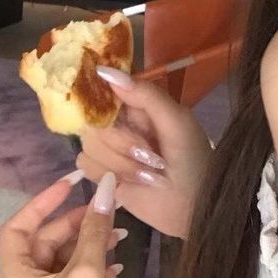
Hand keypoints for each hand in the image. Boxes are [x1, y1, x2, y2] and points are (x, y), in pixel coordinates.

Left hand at [0, 171, 122, 277]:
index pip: (18, 226)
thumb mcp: (85, 272)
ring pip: (66, 257)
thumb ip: (95, 231)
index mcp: (18, 272)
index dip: (43, 201)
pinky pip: (74, 276)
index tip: (73, 183)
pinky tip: (115, 266)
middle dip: (81, 222)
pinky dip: (95, 266)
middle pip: (49, 239)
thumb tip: (107, 186)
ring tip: (120, 237)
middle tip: (110, 211)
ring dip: (94, 243)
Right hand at [77, 68, 211, 238]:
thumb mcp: (176, 121)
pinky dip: (108, 175)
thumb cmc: (191, 157)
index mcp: (139, 104)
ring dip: (119, 161)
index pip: (106, 90)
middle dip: (122, 142)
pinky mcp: (102, 174)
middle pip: (94, 121)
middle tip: (150, 154)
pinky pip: (85, 166)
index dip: (101, 99)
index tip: (113, 114)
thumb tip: (105, 71)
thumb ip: (145, 95)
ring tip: (147, 172)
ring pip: (89, 144)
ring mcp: (110, 148)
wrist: (192, 206)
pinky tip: (130, 183)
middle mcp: (121, 122)